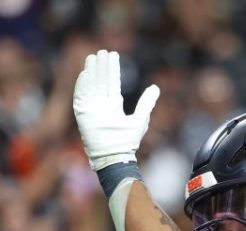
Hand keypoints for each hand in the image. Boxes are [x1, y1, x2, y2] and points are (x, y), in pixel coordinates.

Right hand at [72, 50, 159, 170]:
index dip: (112, 69)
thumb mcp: (140, 118)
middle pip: (100, 81)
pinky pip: (81, 95)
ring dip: (91, 71)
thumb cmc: (127, 141)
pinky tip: (86, 72)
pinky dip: (83, 84)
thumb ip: (147, 103)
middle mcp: (101, 105)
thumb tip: (156, 87)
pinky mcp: (82, 113)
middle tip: (102, 52)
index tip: (112, 56)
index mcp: (113, 105)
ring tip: (93, 57)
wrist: (115, 155)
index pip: (111, 83)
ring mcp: (91, 108)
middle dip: (101, 67)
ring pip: (90, 85)